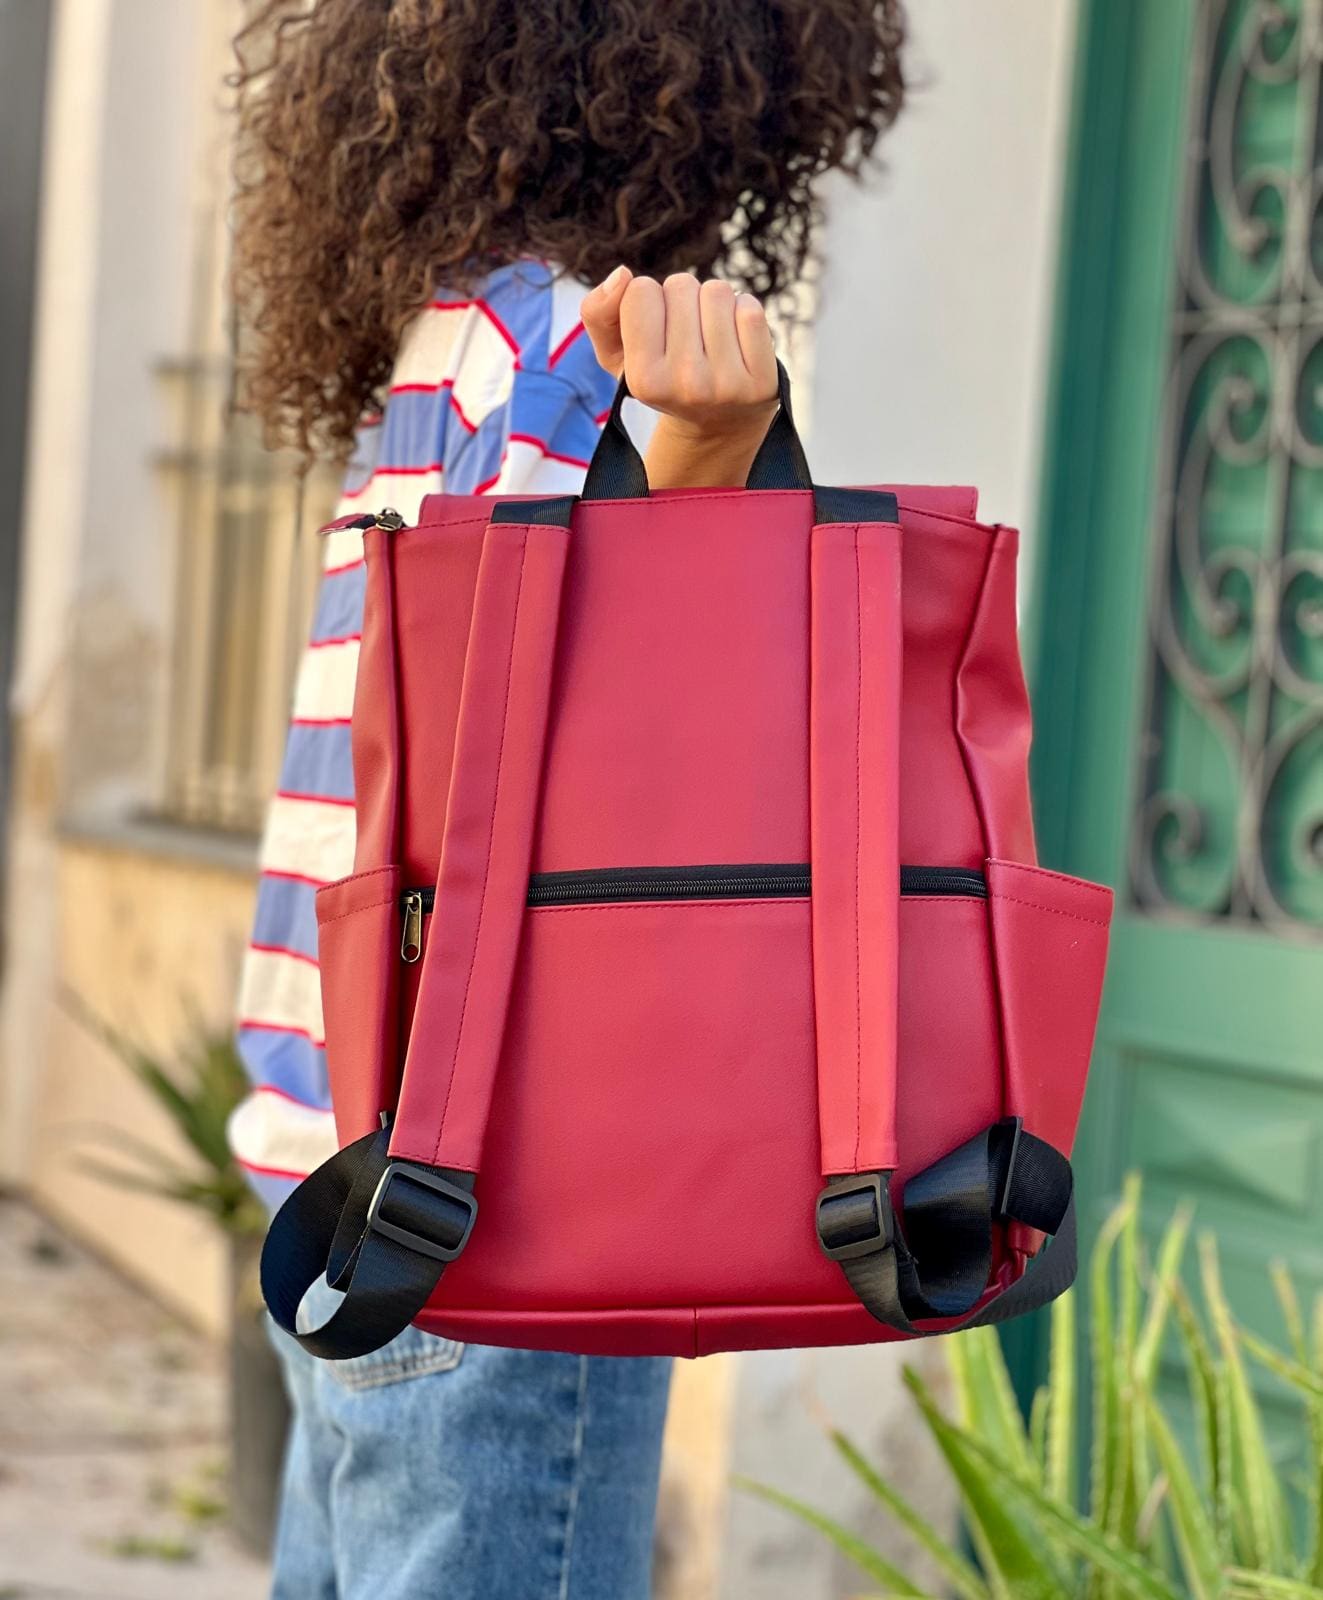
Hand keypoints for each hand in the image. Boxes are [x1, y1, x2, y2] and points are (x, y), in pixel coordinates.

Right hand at [581, 267, 779, 488]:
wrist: (718, 423)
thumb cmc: (664, 378)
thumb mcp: (618, 355)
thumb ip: (597, 314)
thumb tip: (622, 274)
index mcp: (644, 380)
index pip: (641, 291)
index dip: (649, 302)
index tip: (657, 331)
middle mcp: (686, 384)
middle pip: (681, 286)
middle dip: (683, 301)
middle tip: (687, 338)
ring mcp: (727, 384)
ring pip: (717, 291)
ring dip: (713, 304)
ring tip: (711, 337)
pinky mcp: (763, 379)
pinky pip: (751, 309)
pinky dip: (743, 313)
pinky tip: (736, 341)